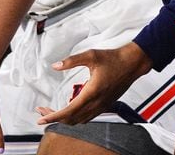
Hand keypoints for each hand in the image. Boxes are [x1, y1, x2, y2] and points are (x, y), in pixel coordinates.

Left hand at [35, 42, 150, 124]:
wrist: (133, 63)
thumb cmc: (113, 58)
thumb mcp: (90, 55)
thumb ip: (71, 61)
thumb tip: (55, 66)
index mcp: (92, 93)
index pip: (69, 111)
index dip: (53, 116)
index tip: (42, 118)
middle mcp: (97, 103)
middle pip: (72, 119)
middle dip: (55, 118)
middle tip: (41, 112)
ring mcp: (102, 105)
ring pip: (80, 120)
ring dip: (65, 118)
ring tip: (52, 111)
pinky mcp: (105, 104)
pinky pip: (88, 117)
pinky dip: (76, 117)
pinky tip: (70, 109)